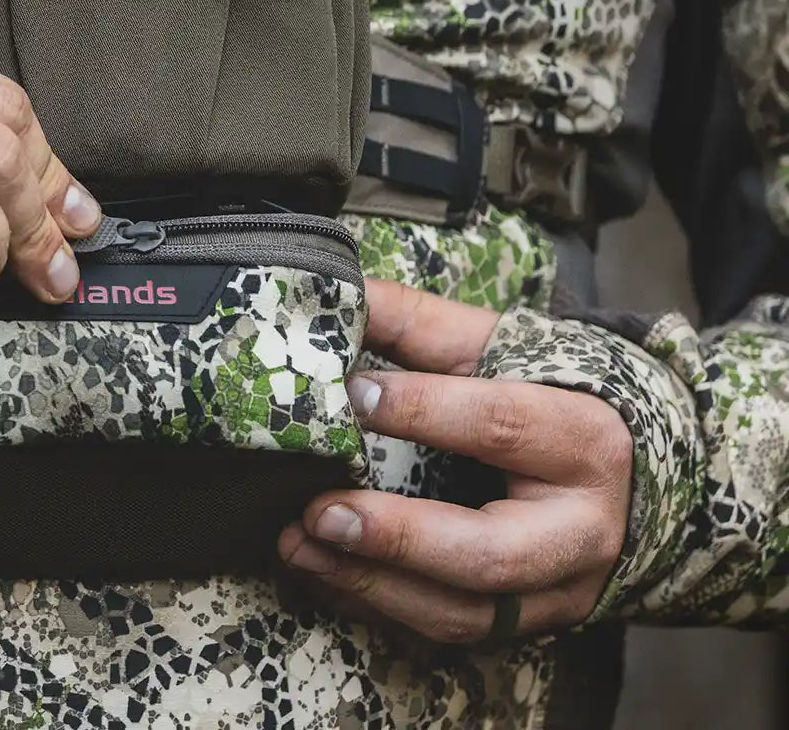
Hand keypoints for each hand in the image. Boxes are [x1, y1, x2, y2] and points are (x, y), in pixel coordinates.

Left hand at [278, 278, 632, 642]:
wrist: (632, 475)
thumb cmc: (551, 396)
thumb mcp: (500, 347)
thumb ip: (417, 323)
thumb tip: (334, 296)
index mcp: (583, 439)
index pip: (501, 425)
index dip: (423, 411)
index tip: (351, 395)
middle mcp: (580, 530)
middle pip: (490, 552)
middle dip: (397, 538)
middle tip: (317, 511)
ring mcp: (558, 590)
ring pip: (465, 612)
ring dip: (370, 585)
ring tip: (298, 545)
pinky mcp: (527, 625)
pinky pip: (447, 634)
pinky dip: (376, 608)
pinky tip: (321, 573)